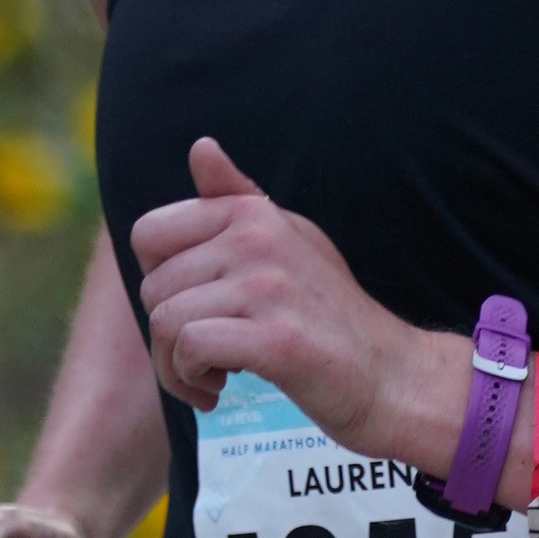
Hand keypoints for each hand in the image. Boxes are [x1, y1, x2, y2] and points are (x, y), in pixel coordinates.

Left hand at [128, 139, 449, 460]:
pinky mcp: (278, 339)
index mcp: (253, 213)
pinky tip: (218, 391)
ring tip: (211, 376)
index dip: (156, 281)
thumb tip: (201, 146)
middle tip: (204, 357)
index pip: (148, 234)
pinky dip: (191, 379)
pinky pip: (190, 348)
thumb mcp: (289, 241)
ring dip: (175, 366)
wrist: (390, 375)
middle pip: (153, 287)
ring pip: (165, 321)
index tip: (192, 306)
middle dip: (164, 336)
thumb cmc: (330, 314)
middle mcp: (259, 239)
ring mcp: (270, 287)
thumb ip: (238, 199)